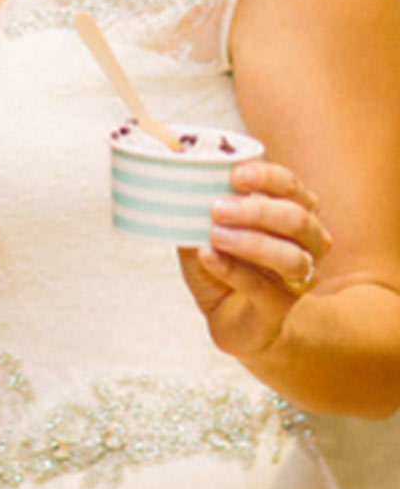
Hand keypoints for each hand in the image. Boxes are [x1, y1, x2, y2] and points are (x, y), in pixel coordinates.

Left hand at [178, 160, 332, 357]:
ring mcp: (299, 281)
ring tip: (213, 234)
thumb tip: (181, 171)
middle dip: (257, 210)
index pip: (292, 187)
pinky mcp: (280, 310)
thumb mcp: (210, 225)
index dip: (268, 177)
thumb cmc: (224, 262)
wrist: (228, 317)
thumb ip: (204, 202)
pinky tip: (208, 256)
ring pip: (291, 258)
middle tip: (217, 207)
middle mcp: (308, 246)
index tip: (235, 174)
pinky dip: (232, 270)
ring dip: (251, 241)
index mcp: (296, 213)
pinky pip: (263, 288)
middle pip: (298, 220)